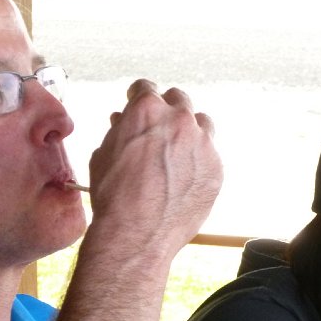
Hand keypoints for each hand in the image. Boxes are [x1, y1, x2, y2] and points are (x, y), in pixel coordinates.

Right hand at [88, 79, 222, 253]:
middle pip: (179, 100)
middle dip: (168, 111)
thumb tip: (122, 122)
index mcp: (147, 109)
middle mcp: (179, 120)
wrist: (137, 232)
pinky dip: (200, 161)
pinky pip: (210, 155)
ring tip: (176, 153)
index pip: (146, 87)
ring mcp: (202, 144)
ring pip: (202, 124)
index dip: (139, 97)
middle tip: (160, 128)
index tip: (139, 106)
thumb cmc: (115, 196)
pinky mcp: (216, 168)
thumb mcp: (104, 153)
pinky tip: (185, 177)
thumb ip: (119, 130)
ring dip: (190, 132)